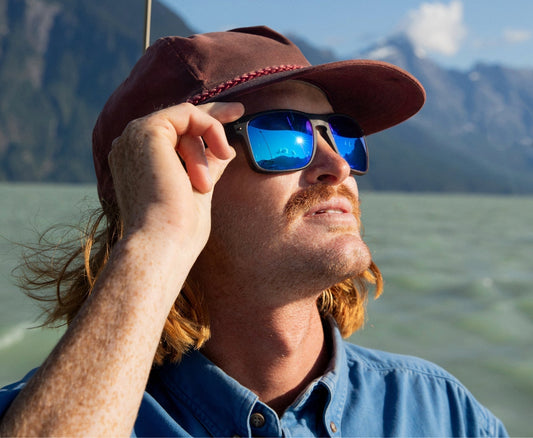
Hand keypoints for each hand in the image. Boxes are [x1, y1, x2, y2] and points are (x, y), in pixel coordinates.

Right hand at [108, 102, 243, 254]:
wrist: (162, 243)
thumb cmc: (178, 229)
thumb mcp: (198, 190)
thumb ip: (206, 166)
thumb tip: (224, 150)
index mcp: (137, 161)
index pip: (173, 132)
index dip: (203, 123)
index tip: (234, 117)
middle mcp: (130, 146)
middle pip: (178, 118)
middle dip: (212, 115)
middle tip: (239, 110)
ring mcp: (134, 137)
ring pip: (185, 120)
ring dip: (206, 150)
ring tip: (205, 184)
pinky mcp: (146, 130)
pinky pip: (187, 114)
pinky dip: (208, 131)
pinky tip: (215, 156)